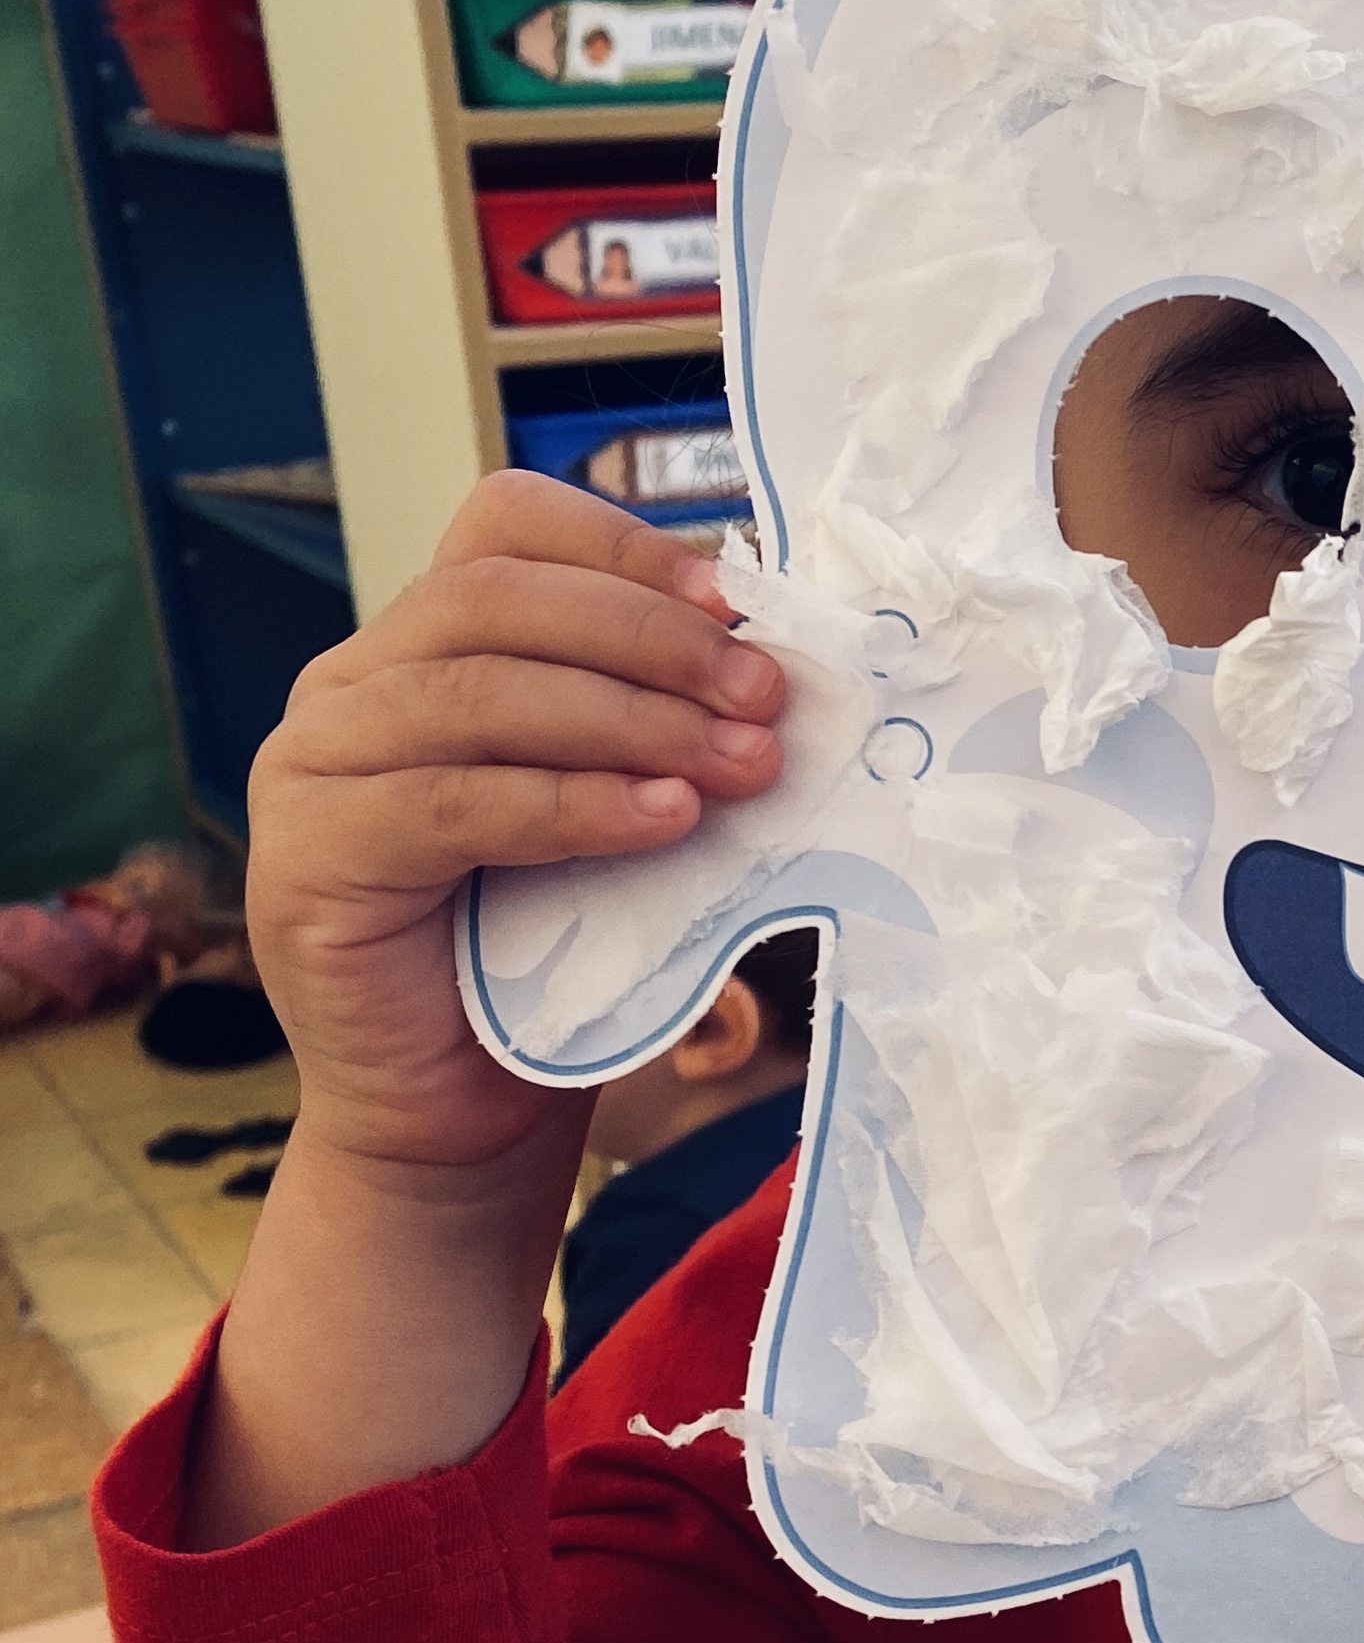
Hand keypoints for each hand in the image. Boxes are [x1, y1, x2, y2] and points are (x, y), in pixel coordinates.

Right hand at [247, 474, 786, 1177]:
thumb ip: (654, 724)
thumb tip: (775, 663)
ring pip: (477, 692)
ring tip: (744, 764)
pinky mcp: (308, 858)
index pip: (503, 529)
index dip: (621, 548)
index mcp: (421, 645)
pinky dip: (572, 804)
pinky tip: (665, 820)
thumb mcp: (615, 806)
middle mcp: (349, 685)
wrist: (466, 1113)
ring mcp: (312, 767)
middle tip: (768, 698)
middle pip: (497, 599)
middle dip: (651, 640)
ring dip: (631, 719)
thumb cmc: (555, 955)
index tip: (736, 601)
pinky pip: (451, 804)